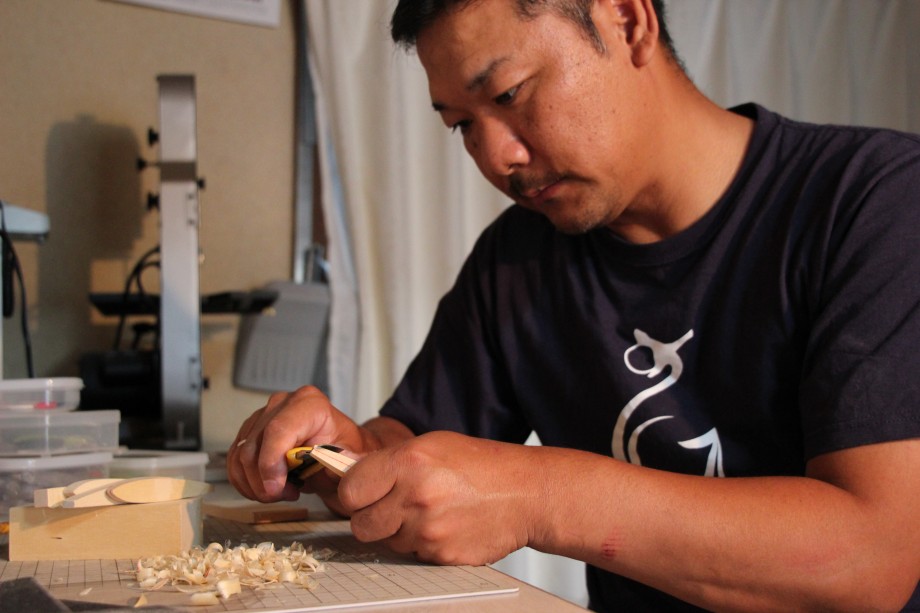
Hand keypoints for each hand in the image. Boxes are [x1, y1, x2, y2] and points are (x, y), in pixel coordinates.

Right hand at [227, 385, 368, 505]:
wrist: (338, 450)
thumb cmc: (345, 452)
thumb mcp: (355, 457)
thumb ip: (350, 461)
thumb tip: (336, 462)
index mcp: (309, 403)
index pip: (278, 430)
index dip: (271, 464)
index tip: (276, 490)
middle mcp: (282, 403)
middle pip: (255, 447)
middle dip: (264, 482)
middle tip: (287, 495)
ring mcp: (264, 415)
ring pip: (240, 456)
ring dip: (255, 485)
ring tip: (282, 491)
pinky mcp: (251, 430)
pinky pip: (234, 460)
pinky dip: (246, 482)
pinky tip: (267, 488)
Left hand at [337, 431, 542, 565]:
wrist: (525, 493)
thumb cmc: (481, 466)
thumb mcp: (431, 445)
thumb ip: (388, 462)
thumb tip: (349, 476)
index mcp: (408, 462)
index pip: (349, 491)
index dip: (354, 493)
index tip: (363, 492)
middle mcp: (415, 497)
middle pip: (360, 525)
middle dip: (371, 517)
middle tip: (392, 505)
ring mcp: (428, 530)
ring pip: (386, 542)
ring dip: (398, 531)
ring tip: (426, 512)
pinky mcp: (440, 555)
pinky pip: (411, 555)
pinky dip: (421, 544)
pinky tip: (443, 525)